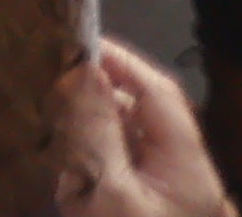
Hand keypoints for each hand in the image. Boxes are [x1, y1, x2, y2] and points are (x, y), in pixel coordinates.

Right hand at [56, 41, 233, 216]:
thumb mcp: (106, 192)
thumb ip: (96, 131)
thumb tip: (85, 70)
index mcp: (192, 169)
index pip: (161, 93)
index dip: (120, 61)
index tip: (73, 42)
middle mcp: (190, 178)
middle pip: (146, 117)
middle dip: (100, 92)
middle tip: (50, 78)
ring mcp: (172, 199)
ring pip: (132, 143)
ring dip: (93, 124)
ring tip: (49, 112)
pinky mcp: (152, 212)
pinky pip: (125, 170)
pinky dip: (96, 154)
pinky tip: (64, 156)